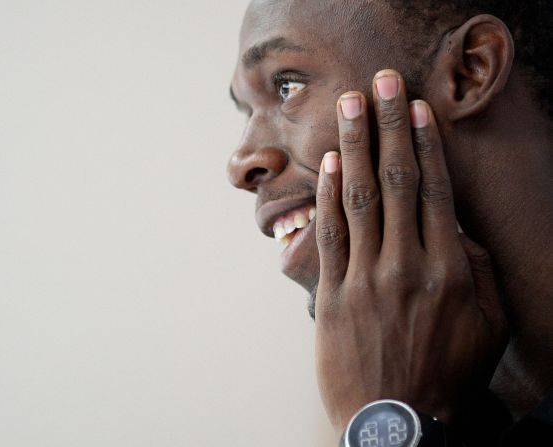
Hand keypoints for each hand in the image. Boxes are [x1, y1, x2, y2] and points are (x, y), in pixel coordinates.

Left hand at [313, 69, 508, 431]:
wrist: (398, 422)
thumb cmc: (449, 373)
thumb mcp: (489, 324)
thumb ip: (478, 270)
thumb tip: (458, 228)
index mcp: (451, 269)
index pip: (436, 191)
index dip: (424, 145)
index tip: (417, 109)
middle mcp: (408, 265)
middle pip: (396, 181)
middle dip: (388, 126)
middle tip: (382, 83)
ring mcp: (367, 278)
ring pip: (359, 199)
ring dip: (353, 146)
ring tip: (350, 106)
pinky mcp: (334, 295)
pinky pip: (330, 235)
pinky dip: (327, 197)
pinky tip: (327, 165)